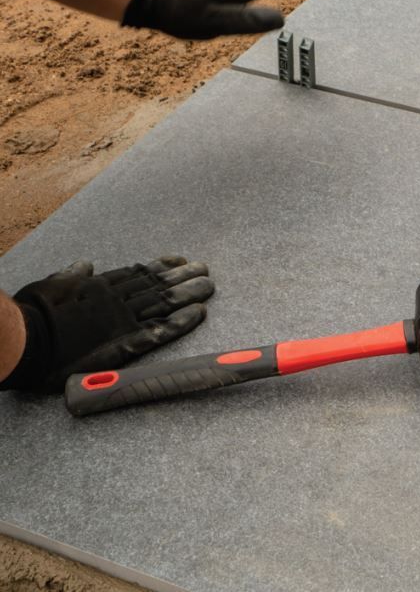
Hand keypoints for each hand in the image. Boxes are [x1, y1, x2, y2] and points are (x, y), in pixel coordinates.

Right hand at [0, 257, 214, 392]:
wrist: (27, 341)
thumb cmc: (34, 314)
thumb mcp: (52, 284)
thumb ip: (72, 274)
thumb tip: (85, 262)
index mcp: (100, 286)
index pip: (139, 274)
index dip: (162, 267)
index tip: (180, 260)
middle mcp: (118, 300)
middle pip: (158, 286)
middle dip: (183, 278)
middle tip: (204, 270)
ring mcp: (124, 320)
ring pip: (165, 304)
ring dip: (190, 294)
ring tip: (210, 286)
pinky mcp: (127, 343)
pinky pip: (162, 331)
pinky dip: (182, 322)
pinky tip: (199, 313)